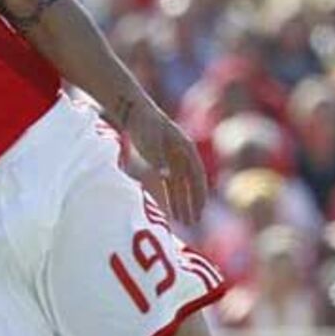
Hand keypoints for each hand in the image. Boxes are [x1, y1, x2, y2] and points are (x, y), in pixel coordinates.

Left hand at [124, 103, 207, 224]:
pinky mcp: (161, 163)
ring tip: (185, 223)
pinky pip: (169, 184)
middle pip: (190, 184)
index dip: (199, 191)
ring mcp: (173, 160)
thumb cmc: (143, 124)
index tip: (201, 208)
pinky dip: (170, 198)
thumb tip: (167, 175)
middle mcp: (182, 156)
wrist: (134, 113)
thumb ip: (158, 157)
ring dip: (182, 204)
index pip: (196, 174)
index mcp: (184, 148)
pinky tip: (171, 212)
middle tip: (194, 222)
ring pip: (179, 187)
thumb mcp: (151, 138)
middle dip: (192, 203)